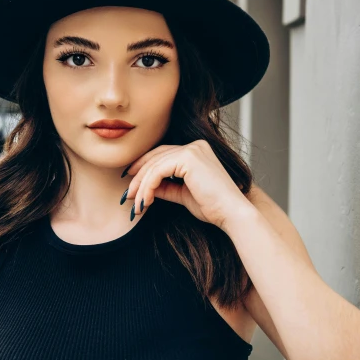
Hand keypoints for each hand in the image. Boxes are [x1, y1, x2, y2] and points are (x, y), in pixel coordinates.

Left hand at [123, 140, 249, 229]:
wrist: (231, 214)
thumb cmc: (213, 207)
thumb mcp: (183, 195)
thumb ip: (166, 187)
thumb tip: (146, 188)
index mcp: (196, 151)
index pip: (162, 155)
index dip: (144, 168)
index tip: (131, 185)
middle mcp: (195, 146)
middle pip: (156, 157)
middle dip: (138, 178)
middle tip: (128, 195)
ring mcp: (192, 149)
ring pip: (155, 164)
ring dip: (141, 186)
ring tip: (135, 204)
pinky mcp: (189, 157)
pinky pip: (158, 171)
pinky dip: (148, 187)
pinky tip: (145, 201)